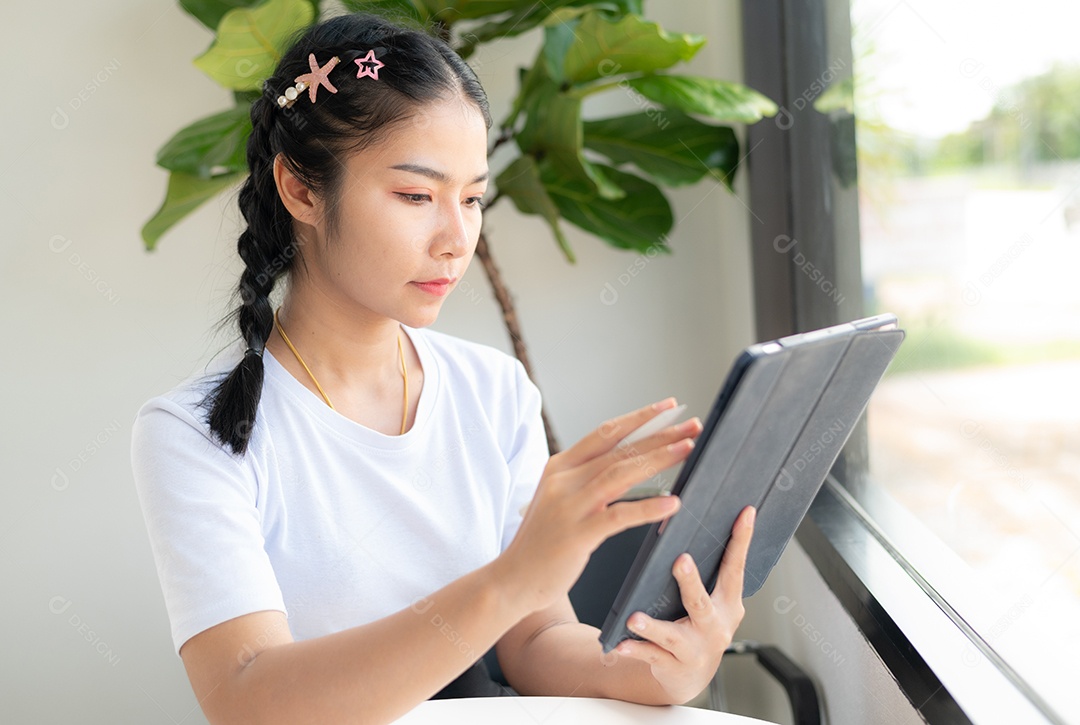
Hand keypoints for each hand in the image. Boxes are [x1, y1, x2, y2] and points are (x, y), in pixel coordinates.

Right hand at [496, 398, 703, 614]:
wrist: (513, 579)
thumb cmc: (543, 542)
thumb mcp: (561, 499)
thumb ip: (587, 480)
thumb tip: (627, 464)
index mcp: (561, 466)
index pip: (606, 432)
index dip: (640, 417)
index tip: (670, 406)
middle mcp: (564, 479)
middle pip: (620, 449)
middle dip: (660, 434)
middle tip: (693, 426)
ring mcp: (569, 505)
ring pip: (621, 473)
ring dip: (658, 459)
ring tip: (688, 450)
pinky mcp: (577, 534)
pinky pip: (618, 516)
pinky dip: (647, 508)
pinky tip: (672, 504)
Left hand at [612, 505, 755, 704]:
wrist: (690, 676)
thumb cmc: (698, 627)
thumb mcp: (711, 601)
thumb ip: (704, 573)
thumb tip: (681, 525)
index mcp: (728, 604)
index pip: (735, 568)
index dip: (741, 540)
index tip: (745, 512)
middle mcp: (715, 627)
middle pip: (701, 603)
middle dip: (690, 582)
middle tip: (680, 561)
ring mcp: (695, 649)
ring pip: (672, 635)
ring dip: (653, 626)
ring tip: (634, 618)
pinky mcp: (674, 666)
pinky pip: (651, 656)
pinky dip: (635, 650)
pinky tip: (619, 645)